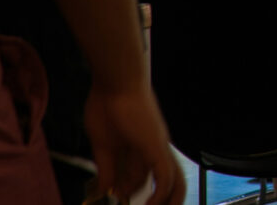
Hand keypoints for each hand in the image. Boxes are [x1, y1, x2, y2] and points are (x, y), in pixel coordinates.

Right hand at [85, 83, 184, 204]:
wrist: (116, 83)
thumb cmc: (107, 105)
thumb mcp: (102, 145)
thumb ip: (105, 168)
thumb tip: (103, 190)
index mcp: (142, 149)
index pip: (142, 179)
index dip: (128, 193)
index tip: (113, 198)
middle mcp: (155, 150)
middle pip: (167, 182)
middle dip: (160, 202)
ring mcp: (158, 148)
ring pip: (174, 182)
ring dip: (165, 202)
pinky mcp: (157, 147)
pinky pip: (166, 176)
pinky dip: (160, 195)